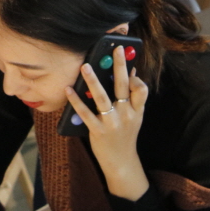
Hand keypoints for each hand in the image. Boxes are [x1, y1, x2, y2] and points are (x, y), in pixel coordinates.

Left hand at [64, 46, 149, 200]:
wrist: (120, 161)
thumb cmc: (125, 135)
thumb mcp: (134, 117)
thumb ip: (133, 97)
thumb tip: (132, 73)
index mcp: (136, 110)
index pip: (141, 90)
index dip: (136, 78)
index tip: (130, 66)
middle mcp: (126, 115)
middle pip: (123, 86)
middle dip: (119, 66)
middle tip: (115, 49)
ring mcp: (112, 123)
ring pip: (102, 97)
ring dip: (93, 80)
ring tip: (84, 66)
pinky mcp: (98, 130)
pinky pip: (86, 113)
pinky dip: (76, 101)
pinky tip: (68, 89)